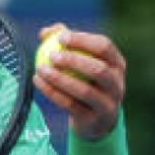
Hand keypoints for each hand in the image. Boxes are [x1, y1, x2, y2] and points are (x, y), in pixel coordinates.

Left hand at [33, 24, 126, 139]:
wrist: (96, 121)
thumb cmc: (85, 81)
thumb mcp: (81, 62)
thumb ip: (65, 44)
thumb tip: (45, 33)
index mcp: (117, 64)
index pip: (105, 47)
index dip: (83, 40)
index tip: (61, 37)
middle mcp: (117, 84)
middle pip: (99, 70)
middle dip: (74, 61)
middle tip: (51, 55)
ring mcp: (108, 104)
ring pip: (85, 91)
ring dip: (60, 79)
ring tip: (40, 68)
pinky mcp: (94, 120)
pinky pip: (71, 105)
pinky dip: (52, 92)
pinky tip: (37, 81)